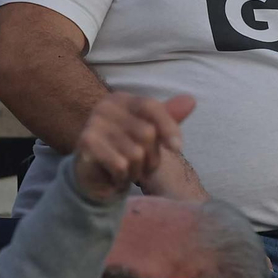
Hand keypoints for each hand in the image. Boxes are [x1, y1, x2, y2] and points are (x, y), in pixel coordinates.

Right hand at [73, 93, 196, 201]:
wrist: (94, 177)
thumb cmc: (124, 151)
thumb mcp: (150, 133)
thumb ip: (168, 117)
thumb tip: (191, 101)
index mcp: (121, 100)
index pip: (151, 107)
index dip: (168, 127)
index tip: (177, 148)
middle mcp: (104, 107)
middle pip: (147, 132)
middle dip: (151, 157)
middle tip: (141, 165)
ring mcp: (93, 124)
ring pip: (135, 153)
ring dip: (137, 171)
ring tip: (128, 171)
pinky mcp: (86, 145)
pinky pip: (121, 165)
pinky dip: (123, 177)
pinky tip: (116, 176)